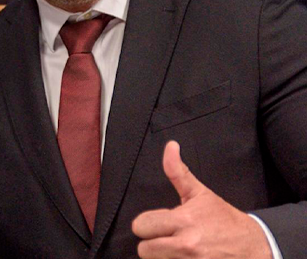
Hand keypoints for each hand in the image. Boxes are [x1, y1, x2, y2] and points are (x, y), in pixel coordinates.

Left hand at [132, 141, 271, 258]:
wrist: (254, 247)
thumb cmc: (224, 220)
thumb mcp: (200, 193)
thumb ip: (178, 172)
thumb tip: (170, 146)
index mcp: (183, 221)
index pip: (141, 226)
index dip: (146, 225)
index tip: (156, 224)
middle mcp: (185, 245)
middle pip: (144, 249)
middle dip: (152, 243)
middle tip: (165, 238)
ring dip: (162, 257)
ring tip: (175, 249)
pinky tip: (183, 258)